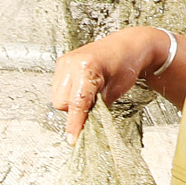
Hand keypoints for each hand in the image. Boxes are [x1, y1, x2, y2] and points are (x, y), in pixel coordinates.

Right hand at [48, 27, 175, 138]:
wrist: (128, 45)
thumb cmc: (127, 64)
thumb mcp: (115, 91)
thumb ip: (97, 108)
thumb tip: (85, 125)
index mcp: (87, 67)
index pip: (76, 103)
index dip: (75, 123)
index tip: (73, 139)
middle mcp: (72, 63)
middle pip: (61, 103)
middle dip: (74, 110)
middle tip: (93, 104)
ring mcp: (65, 62)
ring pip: (57, 97)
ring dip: (70, 102)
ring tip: (88, 93)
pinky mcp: (62, 62)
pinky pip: (57, 88)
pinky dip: (68, 93)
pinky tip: (81, 87)